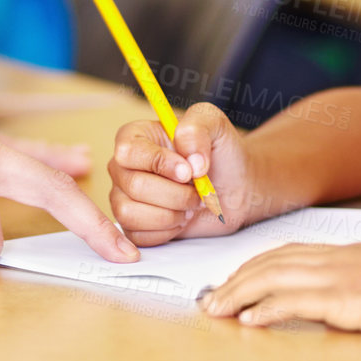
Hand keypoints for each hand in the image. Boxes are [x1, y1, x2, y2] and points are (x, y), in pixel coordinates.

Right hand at [107, 102, 253, 246]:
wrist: (235, 188)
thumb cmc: (221, 153)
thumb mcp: (215, 124)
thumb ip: (197, 127)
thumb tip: (189, 159)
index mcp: (136, 136)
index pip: (129, 151)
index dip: (159, 163)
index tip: (188, 172)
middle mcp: (125, 166)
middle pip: (134, 186)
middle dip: (175, 194)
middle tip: (197, 191)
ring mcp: (125, 196)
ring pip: (130, 213)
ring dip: (170, 214)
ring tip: (190, 204)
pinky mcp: (134, 225)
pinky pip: (138, 236)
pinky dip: (167, 231)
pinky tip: (182, 218)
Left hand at [199, 244, 360, 335]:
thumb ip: (356, 282)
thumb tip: (331, 302)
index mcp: (346, 252)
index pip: (286, 252)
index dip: (253, 266)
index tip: (231, 282)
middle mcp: (337, 258)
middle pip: (270, 262)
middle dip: (234, 280)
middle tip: (209, 299)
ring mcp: (341, 276)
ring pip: (273, 279)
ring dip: (238, 294)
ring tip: (216, 310)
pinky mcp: (348, 299)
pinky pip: (295, 302)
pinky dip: (266, 309)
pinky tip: (249, 321)